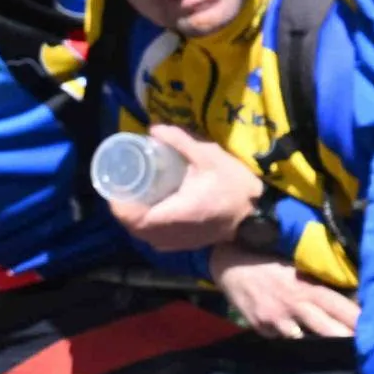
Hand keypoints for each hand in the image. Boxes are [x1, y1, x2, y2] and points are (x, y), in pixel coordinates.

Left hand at [105, 124, 261, 250]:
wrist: (257, 216)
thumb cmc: (235, 186)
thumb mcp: (209, 158)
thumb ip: (180, 141)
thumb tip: (153, 128)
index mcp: (173, 215)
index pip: (130, 217)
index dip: (117, 201)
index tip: (116, 181)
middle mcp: (169, 235)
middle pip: (131, 224)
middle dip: (123, 204)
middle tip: (124, 180)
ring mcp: (174, 243)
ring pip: (140, 232)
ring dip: (134, 214)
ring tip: (135, 190)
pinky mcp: (180, 245)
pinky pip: (153, 236)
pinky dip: (146, 222)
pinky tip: (150, 204)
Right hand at [209, 245, 355, 341]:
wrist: (229, 264)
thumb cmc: (269, 265)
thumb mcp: (297, 270)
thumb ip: (318, 287)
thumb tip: (348, 302)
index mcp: (307, 287)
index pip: (339, 306)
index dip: (358, 319)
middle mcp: (294, 304)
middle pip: (328, 328)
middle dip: (347, 339)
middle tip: (368, 350)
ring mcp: (276, 319)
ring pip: (305, 340)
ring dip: (320, 347)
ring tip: (337, 356)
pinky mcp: (260, 328)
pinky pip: (282, 340)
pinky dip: (292, 342)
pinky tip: (300, 346)